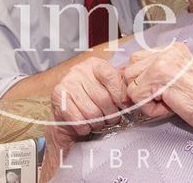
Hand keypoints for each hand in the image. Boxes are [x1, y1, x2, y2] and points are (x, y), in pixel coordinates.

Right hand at [40, 58, 129, 180]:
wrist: (67, 114)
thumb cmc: (92, 100)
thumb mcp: (108, 88)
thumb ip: (121, 86)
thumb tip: (135, 93)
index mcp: (94, 64)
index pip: (112, 77)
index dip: (120, 96)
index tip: (125, 107)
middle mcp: (78, 70)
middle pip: (103, 98)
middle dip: (111, 114)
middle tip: (112, 119)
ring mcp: (66, 83)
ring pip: (92, 112)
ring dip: (98, 123)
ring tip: (99, 122)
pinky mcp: (58, 98)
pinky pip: (78, 120)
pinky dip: (85, 127)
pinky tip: (86, 126)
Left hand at [124, 43, 192, 130]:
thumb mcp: (177, 80)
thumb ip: (156, 74)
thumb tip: (127, 78)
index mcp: (172, 50)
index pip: (138, 60)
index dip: (141, 80)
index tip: (152, 92)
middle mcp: (167, 50)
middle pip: (130, 69)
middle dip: (141, 89)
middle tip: (164, 98)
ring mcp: (162, 60)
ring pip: (130, 82)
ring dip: (145, 99)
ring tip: (168, 102)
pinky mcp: (158, 74)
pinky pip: (135, 95)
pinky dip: (149, 108)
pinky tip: (169, 106)